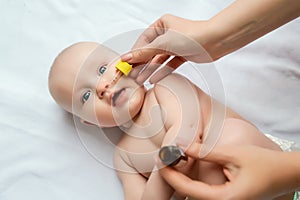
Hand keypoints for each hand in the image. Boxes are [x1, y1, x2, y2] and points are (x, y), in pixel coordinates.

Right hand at [121, 14, 213, 83]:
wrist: (216, 41)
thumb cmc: (192, 35)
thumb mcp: (163, 43)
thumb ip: (144, 52)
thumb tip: (127, 57)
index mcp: (161, 25)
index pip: (143, 41)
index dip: (134, 54)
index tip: (126, 65)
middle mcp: (167, 34)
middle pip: (150, 51)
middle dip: (141, 65)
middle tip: (132, 76)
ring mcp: (175, 45)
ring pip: (159, 59)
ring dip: (150, 70)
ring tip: (141, 81)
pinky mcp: (182, 55)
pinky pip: (169, 64)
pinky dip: (162, 72)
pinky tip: (154, 79)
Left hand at [158, 143, 297, 199]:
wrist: (286, 173)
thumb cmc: (265, 164)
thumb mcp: (234, 155)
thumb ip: (208, 152)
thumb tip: (184, 146)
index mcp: (225, 199)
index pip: (189, 189)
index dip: (172, 175)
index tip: (161, 161)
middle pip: (190, 193)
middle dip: (174, 178)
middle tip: (164, 160)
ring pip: (196, 194)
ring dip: (182, 179)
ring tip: (172, 162)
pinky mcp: (228, 198)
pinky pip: (205, 192)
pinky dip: (193, 181)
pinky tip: (187, 168)